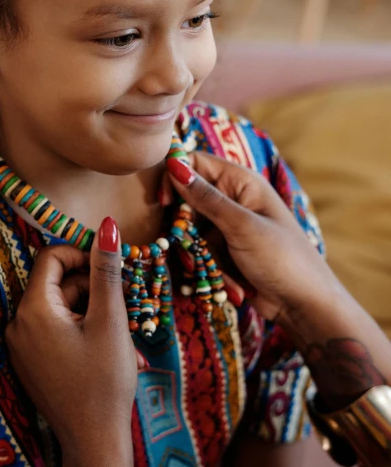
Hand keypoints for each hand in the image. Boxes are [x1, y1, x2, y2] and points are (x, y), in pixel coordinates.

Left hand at [5, 217, 136, 461]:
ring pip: (57, 307)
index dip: (83, 255)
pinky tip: (104, 348)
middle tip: (122, 306)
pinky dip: (78, 328)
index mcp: (33, 310)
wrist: (93, 441)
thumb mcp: (110, 319)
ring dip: (89, 309)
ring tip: (119, 334)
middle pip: (54, 283)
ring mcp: (21, 347)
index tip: (111, 269)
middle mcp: (18, 325)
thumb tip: (107, 225)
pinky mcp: (29, 363)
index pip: (51, 257)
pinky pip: (52, 330)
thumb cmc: (104, 381)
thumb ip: (106, 269)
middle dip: (90, 287)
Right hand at [166, 153, 333, 321]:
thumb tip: (174, 165)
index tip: (163, 203)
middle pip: (186, 199)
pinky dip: (208, 267)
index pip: (194, 162)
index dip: (174, 177)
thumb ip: (206, 197)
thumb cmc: (282, 258)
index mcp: (241, 182)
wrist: (303, 304)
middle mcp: (232, 199)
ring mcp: (227, 226)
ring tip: (220, 271)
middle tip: (193, 248)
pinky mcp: (224, 250)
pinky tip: (230, 283)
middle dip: (184, 226)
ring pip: (189, 230)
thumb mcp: (241, 226)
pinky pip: (200, 252)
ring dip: (199, 253)